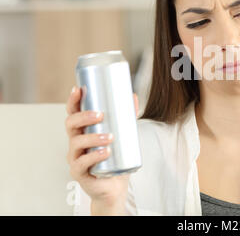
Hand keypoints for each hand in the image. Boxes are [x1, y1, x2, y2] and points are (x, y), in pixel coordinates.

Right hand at [65, 86, 139, 207]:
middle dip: (84, 117)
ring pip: (76, 143)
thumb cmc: (115, 159)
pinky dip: (93, 156)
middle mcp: (75, 142)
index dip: (73, 101)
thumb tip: (133, 96)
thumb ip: (126, 116)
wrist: (114, 186)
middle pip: (71, 124)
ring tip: (110, 137)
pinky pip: (81, 163)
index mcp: (82, 131)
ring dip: (93, 138)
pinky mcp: (78, 172)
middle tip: (100, 115)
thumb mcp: (122, 135)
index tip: (79, 90)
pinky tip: (105, 153)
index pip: (73, 113)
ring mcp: (75, 157)